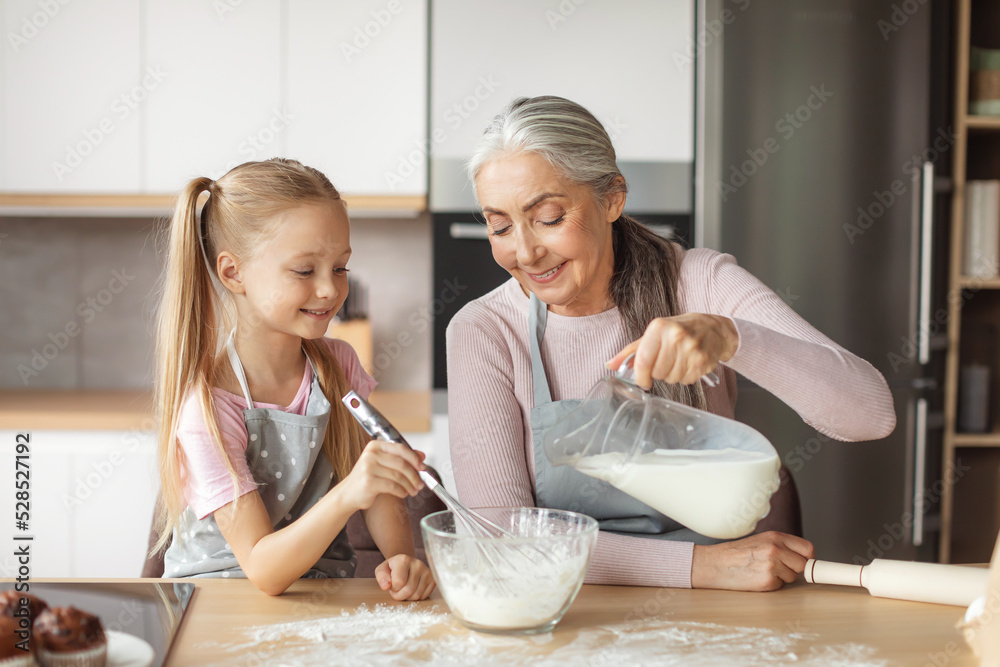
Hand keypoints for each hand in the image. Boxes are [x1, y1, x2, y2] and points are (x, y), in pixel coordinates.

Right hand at [337, 440, 425, 511]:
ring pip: (398, 476)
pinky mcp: (368, 482)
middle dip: (414, 475)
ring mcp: (368, 468)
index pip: (400, 449)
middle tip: (421, 484)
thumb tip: (422, 455)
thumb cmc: (368, 478)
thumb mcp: (384, 464)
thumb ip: (401, 458)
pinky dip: (401, 491)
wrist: (348, 493)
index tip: (423, 467)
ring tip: (413, 491)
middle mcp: (370, 455)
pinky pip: (392, 487)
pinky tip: (403, 493)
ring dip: (409, 485)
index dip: (414, 458)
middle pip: (401, 463)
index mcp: (375, 446)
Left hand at [375, 554, 435, 600]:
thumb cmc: (393, 569)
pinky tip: (412, 589)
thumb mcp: (382, 570)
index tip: (392, 584)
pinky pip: (424, 596)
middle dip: (400, 595)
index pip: (398, 582)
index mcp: (404, 559)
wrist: (405, 564)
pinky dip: (416, 597)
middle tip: (397, 590)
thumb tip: (386, 586)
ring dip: (407, 597)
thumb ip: (381, 576)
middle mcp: (418, 564)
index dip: (393, 588)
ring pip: (416, 595)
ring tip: (404, 588)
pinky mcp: (432, 580)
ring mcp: (427, 572)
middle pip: (408, 590)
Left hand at [606, 314, 738, 388]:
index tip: (642, 380)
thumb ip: (631, 351)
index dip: (640, 376)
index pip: (643, 360)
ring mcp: (691, 348)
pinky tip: (690, 363)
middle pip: (656, 372)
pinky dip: (686, 376)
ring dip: (673, 375)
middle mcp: (675, 336)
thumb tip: (610, 365)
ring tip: (680, 360)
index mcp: (659, 327)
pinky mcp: (702, 361)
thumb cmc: (680, 330)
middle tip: (668, 360)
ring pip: (671, 379)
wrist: (714, 329)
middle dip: (659, 372)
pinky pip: (686, 380)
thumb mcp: (654, 334)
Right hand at [691, 531, 814, 590]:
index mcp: (776, 537)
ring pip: (792, 577)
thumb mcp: (761, 540)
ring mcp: (772, 565)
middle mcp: (775, 549)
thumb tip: (804, 559)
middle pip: (802, 565)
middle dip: (793, 569)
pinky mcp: (767, 581)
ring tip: (763, 571)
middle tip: (778, 568)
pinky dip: (772, 584)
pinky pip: (780, 586)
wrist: (716, 564)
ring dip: (782, 577)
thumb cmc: (737, 553)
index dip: (808, 558)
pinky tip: (757, 577)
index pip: (808, 548)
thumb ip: (782, 546)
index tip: (804, 563)